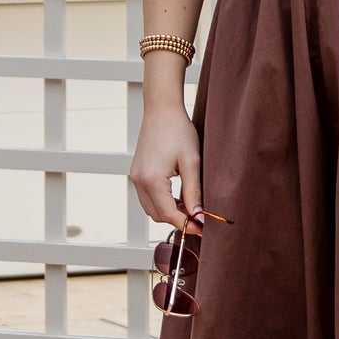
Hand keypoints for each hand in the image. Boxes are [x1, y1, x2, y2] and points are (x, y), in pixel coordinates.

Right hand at [129, 102, 203, 231]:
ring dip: (170, 212)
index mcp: (152, 179)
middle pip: (157, 215)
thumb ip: (193, 191)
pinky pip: (148, 198)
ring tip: (191, 208)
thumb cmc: (178, 131)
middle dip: (178, 220)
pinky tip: (179, 198)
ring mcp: (135, 178)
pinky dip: (162, 202)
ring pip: (151, 209)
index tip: (203, 228)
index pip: (168, 214)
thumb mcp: (192, 162)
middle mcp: (139, 181)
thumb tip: (197, 215)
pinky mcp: (136, 174)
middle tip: (199, 219)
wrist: (161, 110)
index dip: (186, 224)